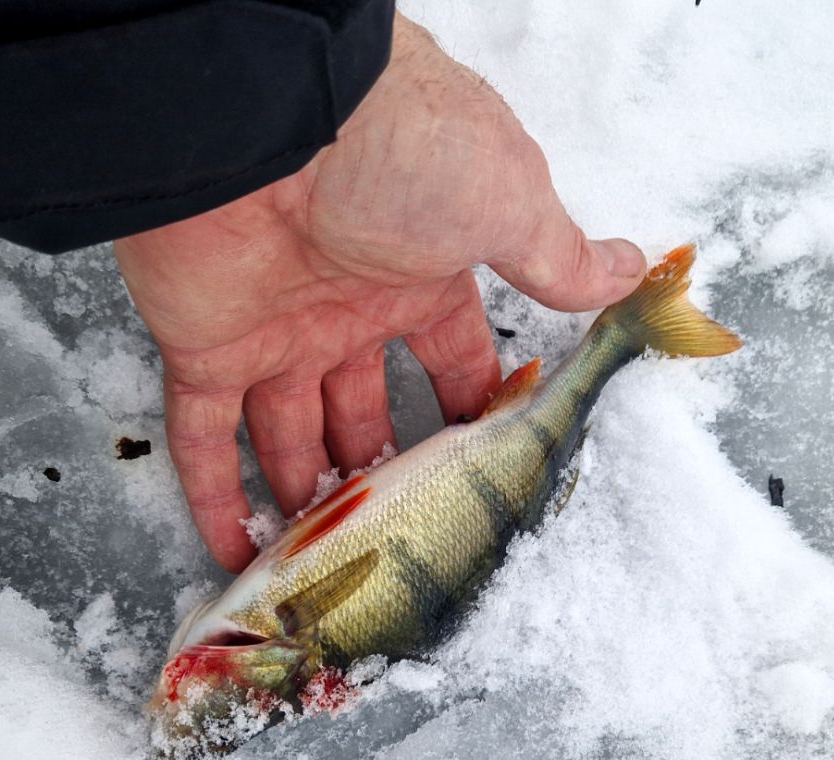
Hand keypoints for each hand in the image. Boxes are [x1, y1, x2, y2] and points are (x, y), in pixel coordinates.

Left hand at [113, 13, 645, 570]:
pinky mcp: (204, 348)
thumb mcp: (506, 201)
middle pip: (361, 408)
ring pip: (286, 433)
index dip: (465, 410)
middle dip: (378, 468)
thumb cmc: (397, 148)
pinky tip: (239, 551)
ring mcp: (272, 330)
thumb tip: (631, 267)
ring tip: (328, 564)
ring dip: (304, 495)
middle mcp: (344, 308)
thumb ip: (557, 255)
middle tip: (397, 532)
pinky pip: (203, 437)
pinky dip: (214, 496)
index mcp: (417, 276)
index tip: (480, 470)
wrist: (268, 121)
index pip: (450, 358)